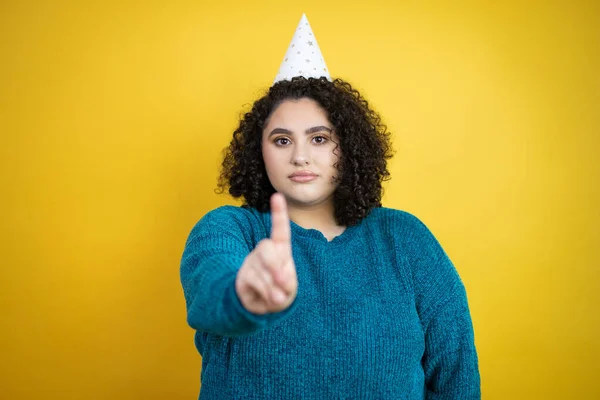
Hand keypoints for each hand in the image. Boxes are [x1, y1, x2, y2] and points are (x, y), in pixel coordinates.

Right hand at [235, 193, 297, 314]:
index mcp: (280, 249)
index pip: (280, 229)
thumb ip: (286, 283)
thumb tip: (278, 287)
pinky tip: (271, 301)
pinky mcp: (242, 276)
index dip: (278, 213)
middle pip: (265, 248)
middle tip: (285, 282)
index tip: (277, 195)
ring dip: (272, 286)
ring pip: (259, 268)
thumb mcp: (289, 287)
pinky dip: (265, 293)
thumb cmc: (281, 290)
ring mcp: (251, 262)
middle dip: (275, 266)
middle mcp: (264, 251)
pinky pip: (253, 280)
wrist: (262, 306)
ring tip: (279, 298)